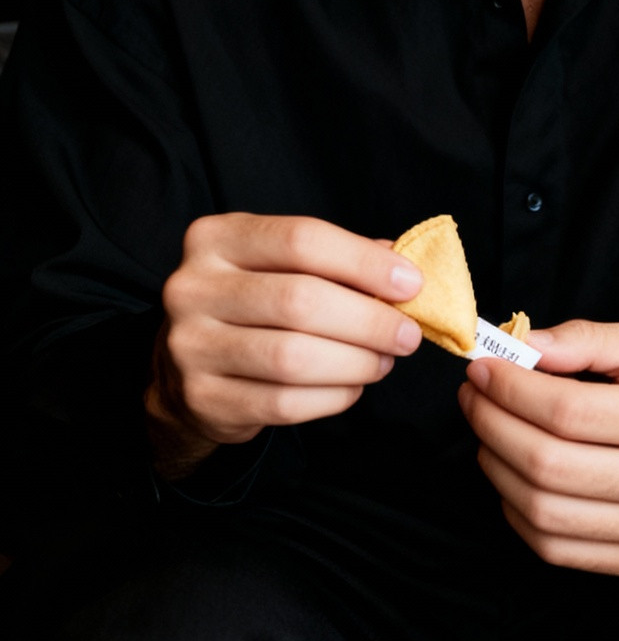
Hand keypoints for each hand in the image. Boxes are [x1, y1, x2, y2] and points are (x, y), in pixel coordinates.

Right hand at [144, 213, 424, 476]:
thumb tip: (404, 268)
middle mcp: (193, 287)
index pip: (301, 239)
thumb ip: (338, 259)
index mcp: (216, 238)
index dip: (363, 262)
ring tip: (383, 361)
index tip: (411, 284)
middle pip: (300, 300)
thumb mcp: (281, 265)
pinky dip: (332, 397)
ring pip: (293, 357)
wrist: (185, 367)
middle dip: (368, 320)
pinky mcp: (203, 398)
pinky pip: (284, 402)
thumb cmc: (252, 305)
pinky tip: (352, 386)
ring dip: (355, 362)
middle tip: (407, 334)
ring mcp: (191, 346)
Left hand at [457, 318, 618, 575]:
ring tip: (488, 433)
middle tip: (474, 398)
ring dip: (496, 470)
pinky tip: (513, 476)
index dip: (510, 391)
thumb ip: (584, 340)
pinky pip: (558, 549)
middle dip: (493, 427)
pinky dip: (519, 513)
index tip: (482, 370)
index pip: (569, 412)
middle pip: (550, 465)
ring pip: (545, 513)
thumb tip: (520, 347)